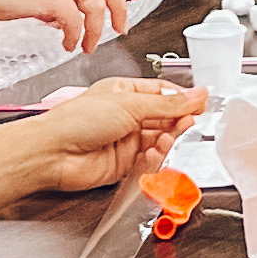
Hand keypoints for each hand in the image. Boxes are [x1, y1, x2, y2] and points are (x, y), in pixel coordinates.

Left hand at [0, 80, 203, 213]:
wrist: (54, 153)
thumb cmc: (76, 121)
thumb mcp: (130, 104)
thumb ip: (168, 104)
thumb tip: (196, 94)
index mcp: (124, 93)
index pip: (162, 93)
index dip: (183, 99)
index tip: (201, 104)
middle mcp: (126, 116)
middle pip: (164, 118)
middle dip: (178, 120)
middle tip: (190, 122)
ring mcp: (125, 140)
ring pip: (160, 140)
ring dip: (168, 140)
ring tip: (169, 138)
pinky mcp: (124, 164)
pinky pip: (150, 160)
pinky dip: (157, 157)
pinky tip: (156, 152)